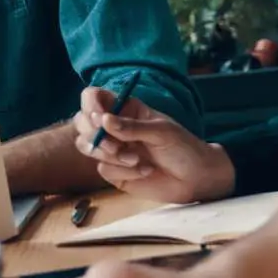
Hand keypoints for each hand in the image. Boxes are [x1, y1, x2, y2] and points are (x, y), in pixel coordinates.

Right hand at [73, 87, 234, 203]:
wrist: (196, 179)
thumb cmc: (184, 148)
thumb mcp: (162, 132)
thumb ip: (132, 126)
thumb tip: (103, 120)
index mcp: (125, 110)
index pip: (94, 97)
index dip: (91, 105)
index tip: (100, 118)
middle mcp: (114, 128)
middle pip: (82, 122)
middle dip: (95, 135)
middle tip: (115, 146)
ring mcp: (112, 149)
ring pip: (87, 146)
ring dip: (110, 155)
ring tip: (136, 160)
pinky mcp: (113, 170)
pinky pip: (103, 168)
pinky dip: (123, 170)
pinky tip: (144, 171)